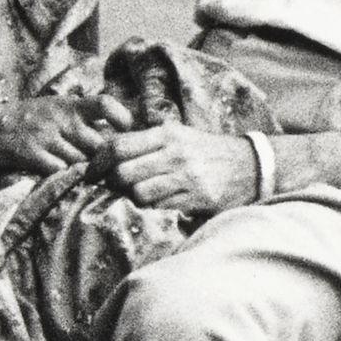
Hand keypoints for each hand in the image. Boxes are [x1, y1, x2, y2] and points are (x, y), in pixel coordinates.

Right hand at [0, 87, 114, 178]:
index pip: (104, 104)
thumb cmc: (28, 118)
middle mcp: (60, 119)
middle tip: (109, 172)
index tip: (127, 131)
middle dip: (105, 161)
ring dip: (85, 173)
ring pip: (81, 161)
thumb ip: (83, 119)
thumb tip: (117, 136)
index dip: (121, 117)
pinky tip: (63, 180)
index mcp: (70, 105)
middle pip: (98, 144)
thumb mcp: (56, 108)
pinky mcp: (30, 153)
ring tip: (87, 180)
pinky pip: (58, 171)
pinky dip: (64, 179)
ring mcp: (45, 136)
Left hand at [108, 125, 274, 216]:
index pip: (118, 146)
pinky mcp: (196, 198)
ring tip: (139, 193)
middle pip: (123, 172)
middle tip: (111, 186)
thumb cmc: (204, 150)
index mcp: (166, 134)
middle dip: (112, 183)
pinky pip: (159, 207)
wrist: (249, 166)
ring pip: (139, 193)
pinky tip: (159, 200)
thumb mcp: (177, 134)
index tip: (91, 172)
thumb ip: (144, 139)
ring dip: (133, 197)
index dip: (98, 162)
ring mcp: (186, 177)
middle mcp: (175, 153)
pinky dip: (152, 206)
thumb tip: (104, 144)